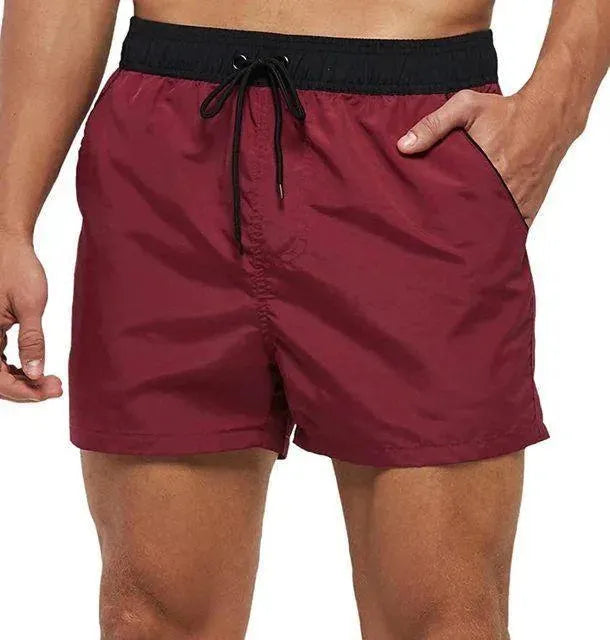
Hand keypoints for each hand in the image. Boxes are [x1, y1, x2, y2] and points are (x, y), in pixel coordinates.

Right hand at [0, 234, 62, 401]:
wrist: (7, 244)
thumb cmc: (16, 267)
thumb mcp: (30, 305)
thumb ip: (32, 341)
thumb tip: (35, 373)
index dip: (22, 391)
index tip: (50, 391)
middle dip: (25, 388)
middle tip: (55, 387)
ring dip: (20, 380)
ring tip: (49, 382)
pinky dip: (13, 369)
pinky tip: (33, 370)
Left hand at [397, 88, 576, 226]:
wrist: (549, 114)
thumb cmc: (506, 111)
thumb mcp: (466, 107)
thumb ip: (433, 125)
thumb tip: (403, 146)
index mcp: (485, 171)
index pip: (453, 203)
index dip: (437, 214)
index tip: (423, 221)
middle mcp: (503, 191)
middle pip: (471, 221)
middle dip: (453, 228)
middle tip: (435, 235)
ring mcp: (518, 202)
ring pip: (490, 229)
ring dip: (474, 234)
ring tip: (455, 240)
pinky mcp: (528, 207)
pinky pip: (510, 229)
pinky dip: (496, 234)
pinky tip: (481, 239)